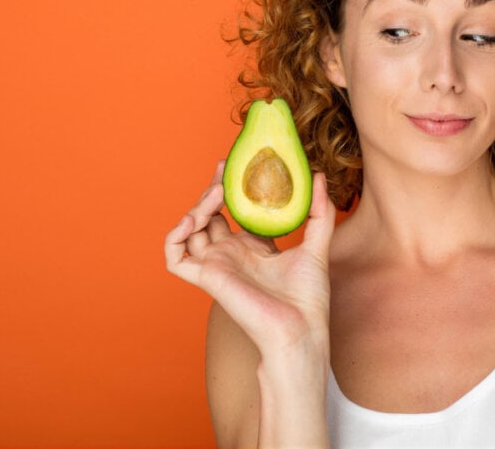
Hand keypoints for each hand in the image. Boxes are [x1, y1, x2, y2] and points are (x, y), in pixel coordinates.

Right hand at [164, 161, 334, 355]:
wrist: (299, 330)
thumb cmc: (308, 299)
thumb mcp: (317, 245)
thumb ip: (318, 211)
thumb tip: (319, 176)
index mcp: (254, 247)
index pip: (234, 211)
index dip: (232, 187)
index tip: (235, 165)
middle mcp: (232, 254)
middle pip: (210, 215)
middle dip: (212, 189)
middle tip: (223, 168)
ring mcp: (217, 265)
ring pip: (190, 230)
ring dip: (196, 207)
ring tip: (216, 193)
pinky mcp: (206, 278)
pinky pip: (175, 257)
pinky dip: (174, 236)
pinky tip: (192, 220)